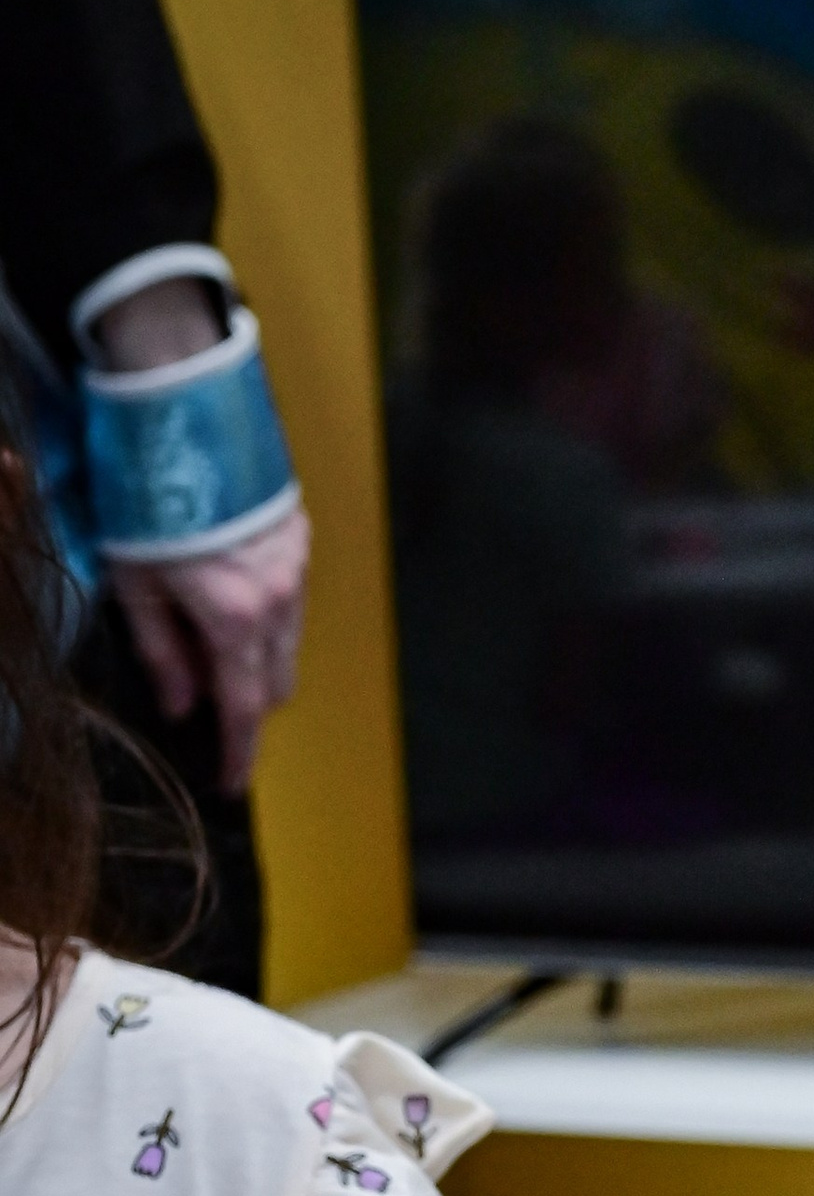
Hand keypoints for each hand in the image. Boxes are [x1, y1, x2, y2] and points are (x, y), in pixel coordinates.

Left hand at [112, 503, 311, 791]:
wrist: (185, 412)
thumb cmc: (147, 493)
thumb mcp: (133, 581)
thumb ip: (161, 650)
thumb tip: (179, 703)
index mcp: (234, 617)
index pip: (243, 708)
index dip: (238, 753)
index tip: (231, 783)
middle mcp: (278, 599)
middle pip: (275, 683)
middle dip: (246, 706)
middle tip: (202, 700)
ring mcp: (295, 567)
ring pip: (288, 643)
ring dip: (256, 660)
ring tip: (208, 640)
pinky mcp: (299, 538)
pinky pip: (291, 602)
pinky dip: (266, 620)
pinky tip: (228, 595)